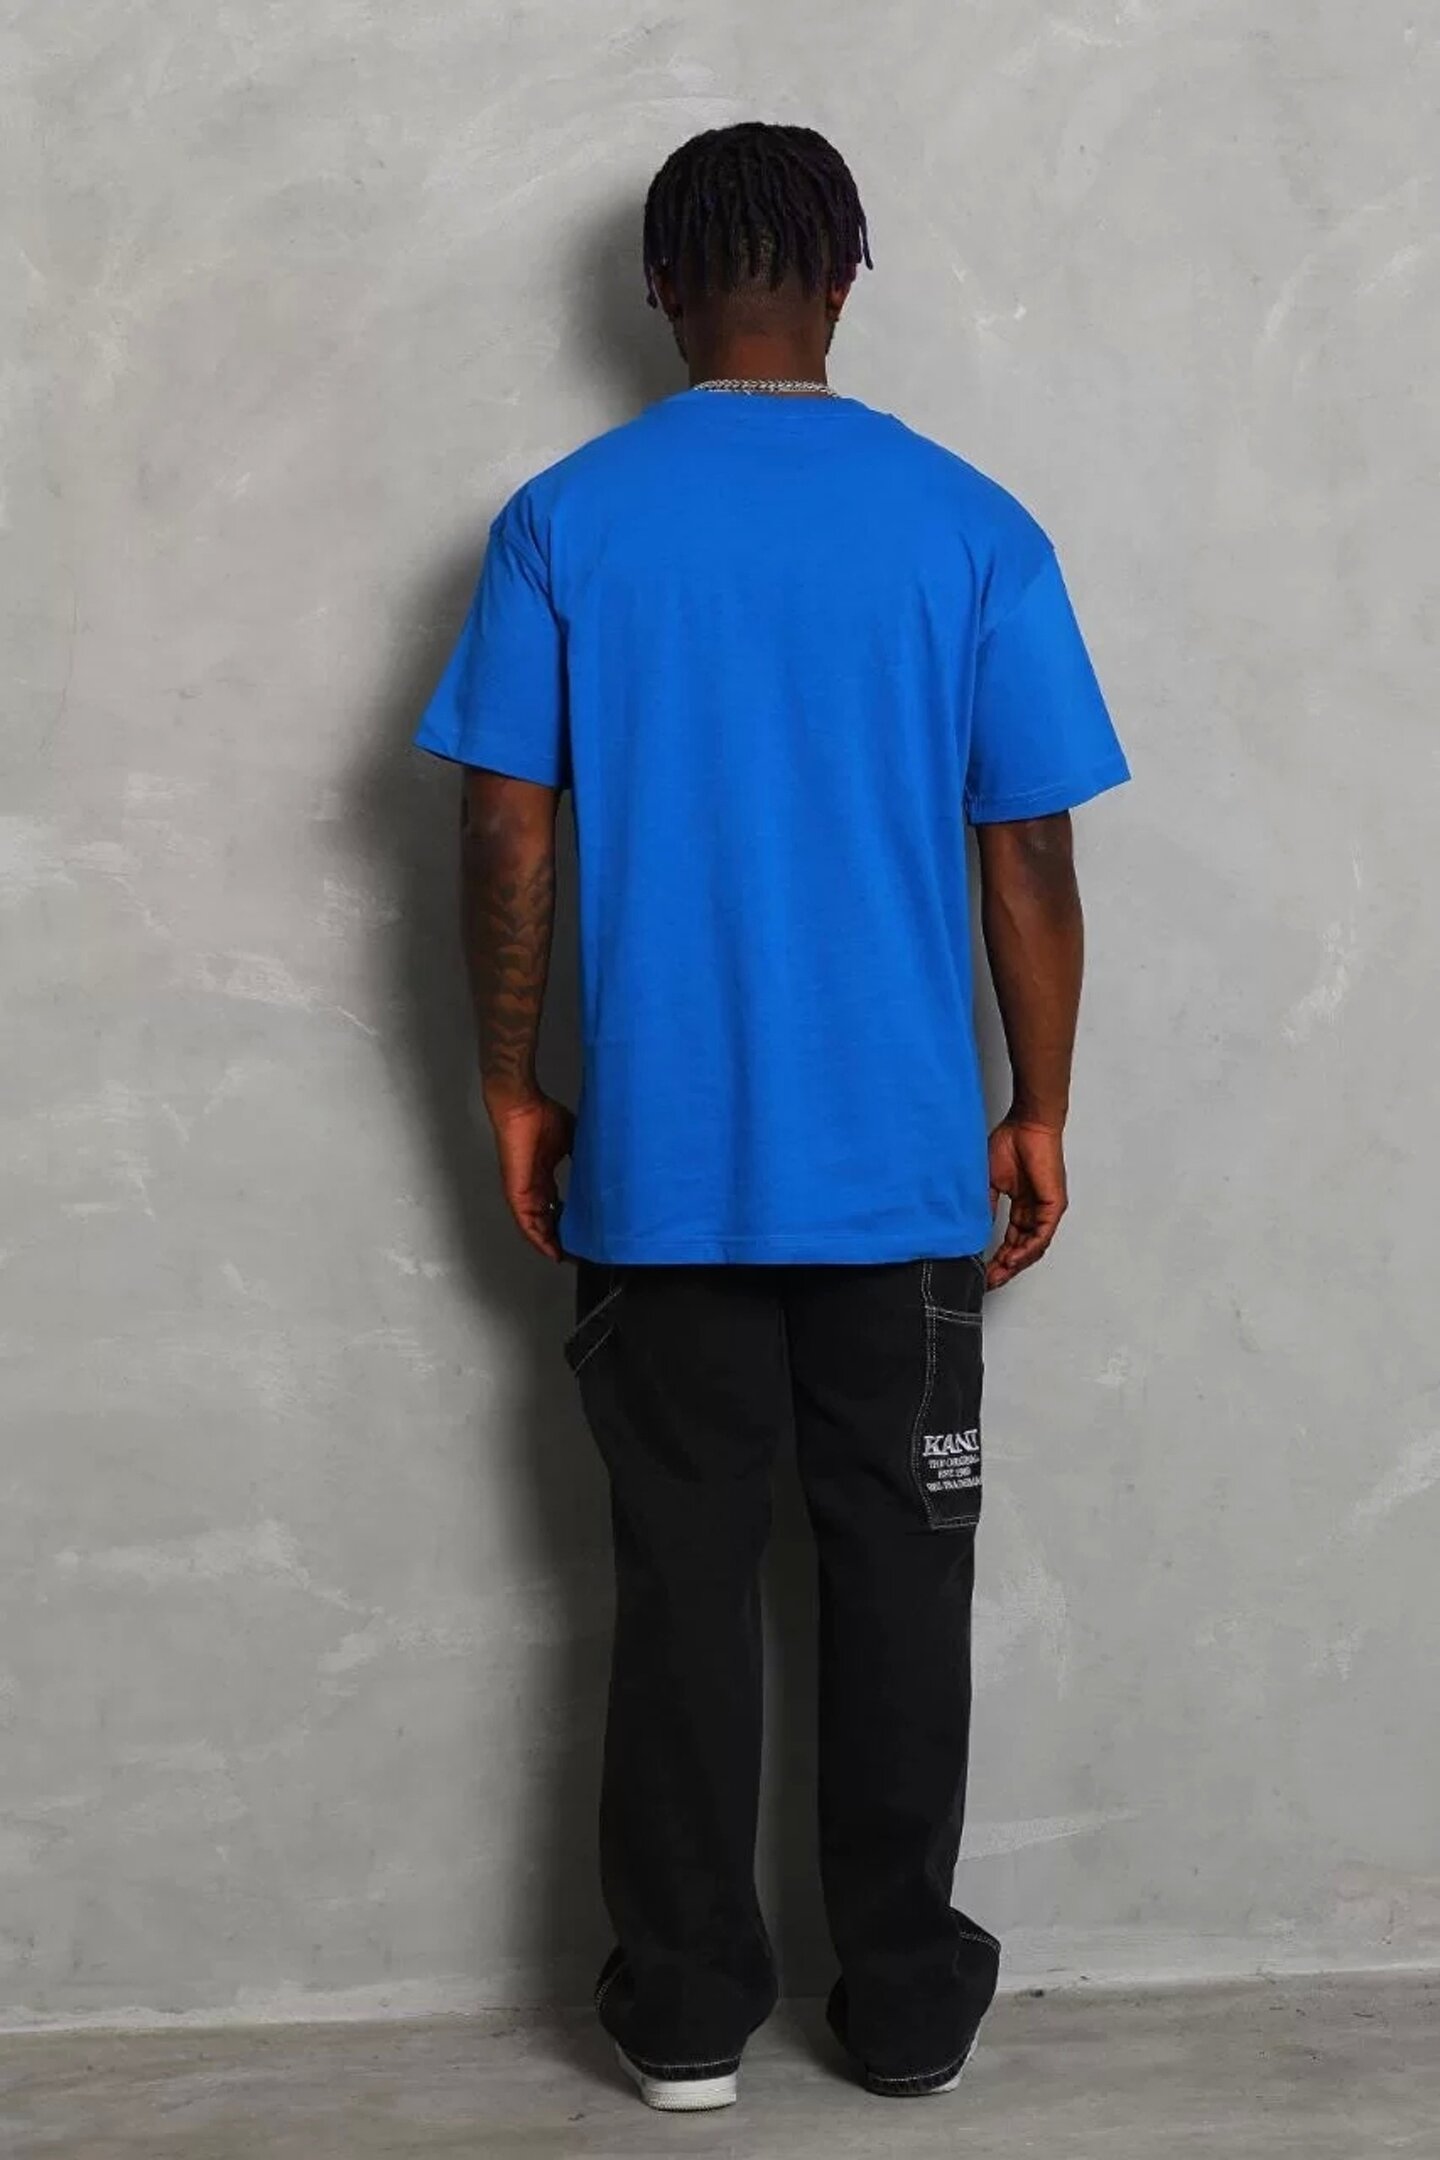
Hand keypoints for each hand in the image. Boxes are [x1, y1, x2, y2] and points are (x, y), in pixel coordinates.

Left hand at [487, 1091, 574, 1261]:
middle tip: (578, 1251)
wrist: (522, 1106)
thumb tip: (602, 1165)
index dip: (568, 1222)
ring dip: (549, 1243)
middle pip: (546, 1220)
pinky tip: (550, 1249)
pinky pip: (526, 1222)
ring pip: (536, 1226)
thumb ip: (582, 1154)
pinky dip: (537, 1237)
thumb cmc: (542, 1115)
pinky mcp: (517, 1192)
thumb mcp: (572, 1139)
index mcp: (545, 1174)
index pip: (556, 1206)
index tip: (582, 1233)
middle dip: (561, 1237)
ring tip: (567, 1256)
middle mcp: (533, 1186)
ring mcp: (523, 1190)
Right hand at [986, 1117, 1067, 1289]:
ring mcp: (1046, 1210)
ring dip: (1015, 1264)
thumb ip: (987, 1208)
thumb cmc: (1011, 1144)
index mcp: (1022, 1207)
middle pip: (1022, 1249)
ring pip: (1033, 1247)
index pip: (1011, 1240)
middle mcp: (1035, 1212)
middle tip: (988, 1281)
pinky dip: (1027, 1250)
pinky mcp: (1054, 1206)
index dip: (997, 1258)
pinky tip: (1013, 1259)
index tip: (982, 1271)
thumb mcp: (990, 1183)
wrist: (1027, 1125)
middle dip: (1004, 1268)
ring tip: (998, 1275)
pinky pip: (1042, 1235)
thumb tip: (975, 1231)